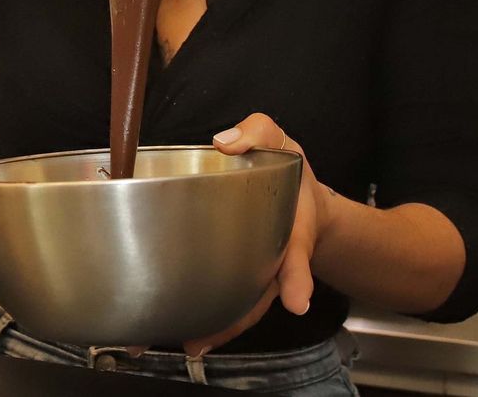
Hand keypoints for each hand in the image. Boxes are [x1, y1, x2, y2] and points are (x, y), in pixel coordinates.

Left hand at [182, 113, 334, 356]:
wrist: (304, 198)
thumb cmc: (289, 171)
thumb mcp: (281, 141)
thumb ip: (259, 132)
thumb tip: (226, 141)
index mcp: (292, 233)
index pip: (296, 258)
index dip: (297, 279)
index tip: (298, 302)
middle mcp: (276, 262)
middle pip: (259, 298)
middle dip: (232, 322)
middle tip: (200, 341)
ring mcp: (259, 274)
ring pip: (239, 309)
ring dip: (211, 329)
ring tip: (177, 345)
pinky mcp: (240, 276)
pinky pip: (225, 302)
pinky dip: (205, 320)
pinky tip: (174, 333)